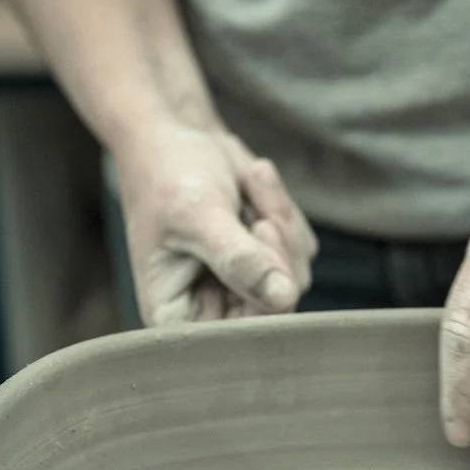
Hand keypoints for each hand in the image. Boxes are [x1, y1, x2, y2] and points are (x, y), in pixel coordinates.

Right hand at [114, 123, 317, 325]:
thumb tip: (282, 299)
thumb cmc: (167, 175)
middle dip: (275, 251)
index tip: (259, 233)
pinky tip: (252, 185)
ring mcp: (246, 286)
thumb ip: (238, 260)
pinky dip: (284, 210)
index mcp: (176, 314)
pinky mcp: (269, 261)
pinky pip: (301, 249)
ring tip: (247, 184)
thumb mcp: (198, 215)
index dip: (262, 294)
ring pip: (295, 277)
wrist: (176, 134)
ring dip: (280, 222)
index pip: (237, 336)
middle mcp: (212, 309)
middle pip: (276, 311)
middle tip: (256, 211)